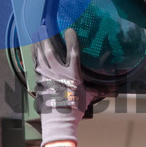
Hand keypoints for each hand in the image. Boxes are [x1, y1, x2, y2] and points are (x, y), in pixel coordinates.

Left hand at [33, 28, 100, 145]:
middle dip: (46, 35)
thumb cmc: (75, 109)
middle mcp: (58, 72)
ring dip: (38, 42)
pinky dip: (34, 54)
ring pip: (40, 54)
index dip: (71, 38)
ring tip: (37, 33)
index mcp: (72, 73)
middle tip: (44, 26)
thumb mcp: (88, 97)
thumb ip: (98, 89)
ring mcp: (46, 76)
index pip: (72, 51)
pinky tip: (33, 50)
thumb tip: (112, 88)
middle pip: (50, 49)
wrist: (59, 121)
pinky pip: (36, 64)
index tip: (69, 30)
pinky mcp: (39, 81)